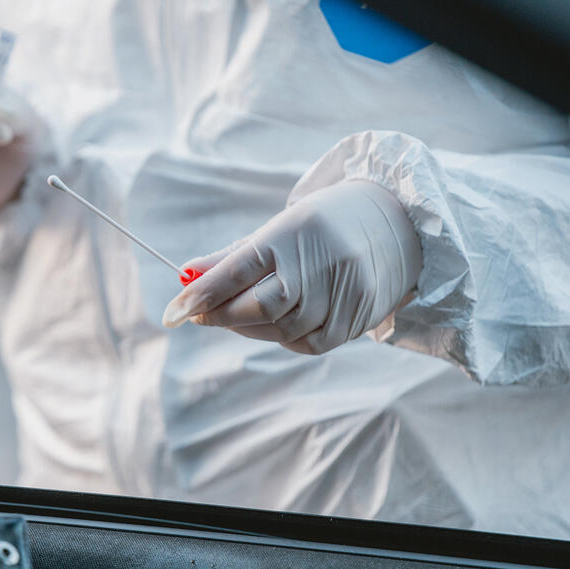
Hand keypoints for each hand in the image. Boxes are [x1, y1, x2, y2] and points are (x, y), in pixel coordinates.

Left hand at [162, 181, 422, 354]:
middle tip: (197, 313)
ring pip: (280, 329)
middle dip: (221, 315)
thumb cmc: (320, 226)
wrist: (396, 224)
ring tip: (238, 312)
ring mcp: (343, 294)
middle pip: (258, 307)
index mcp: (293, 232)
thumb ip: (229, 258)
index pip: (238, 269)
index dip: (202, 293)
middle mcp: (321, 263)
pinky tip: (275, 322)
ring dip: (248, 327)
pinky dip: (281, 337)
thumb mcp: (275, 230)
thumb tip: (184, 277)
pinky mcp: (355, 321)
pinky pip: (305, 343)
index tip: (173, 311)